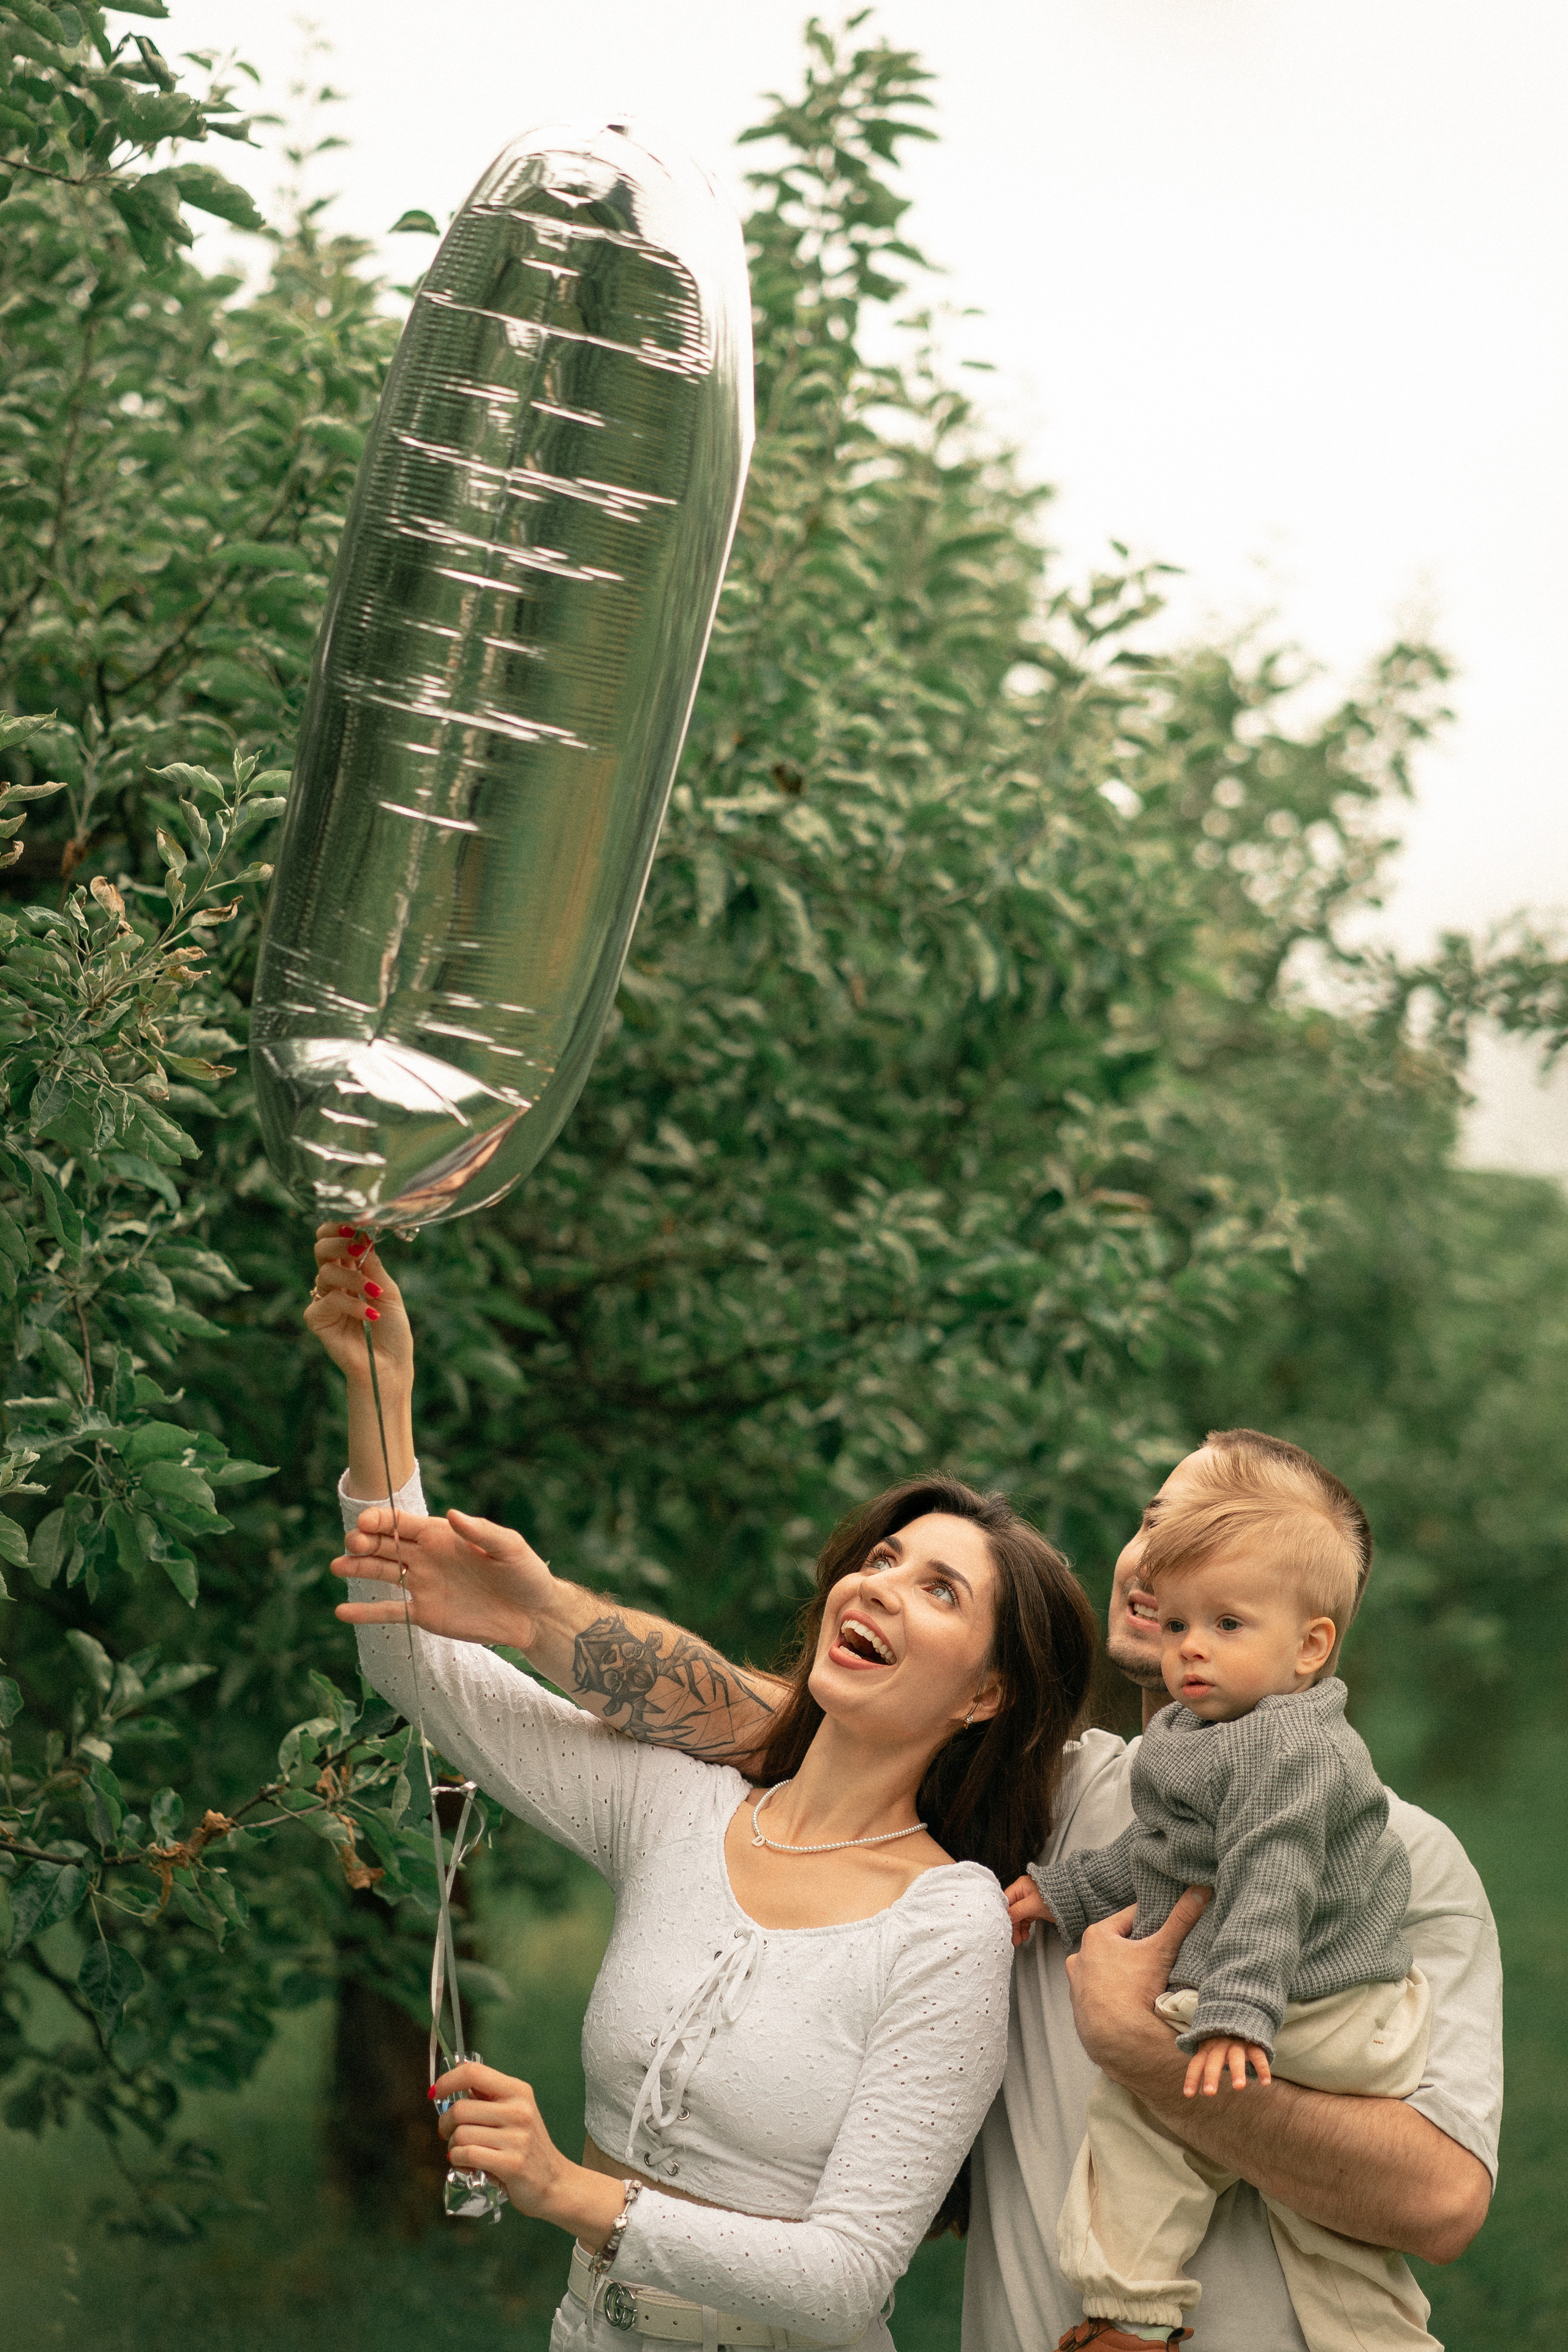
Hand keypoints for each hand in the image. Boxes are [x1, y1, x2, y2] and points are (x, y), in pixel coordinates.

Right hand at [304, 1222, 412, 1394]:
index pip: (334, 1241)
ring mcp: (323, 1300)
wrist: (389, 1366)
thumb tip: (363, 1235)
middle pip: (321, 1250)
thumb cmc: (392, 1331)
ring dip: (354, 1280)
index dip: (337, 1228)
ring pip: (326, 1273)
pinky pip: (328, 1301)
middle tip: (358, 1249)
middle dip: (338, 1244)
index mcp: (351, 1272)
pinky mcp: (317, 1320)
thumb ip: (372, 1265)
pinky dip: (352, 1305)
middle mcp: (334, 1283)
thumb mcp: (388, 1292)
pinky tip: (370, 1317)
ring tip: (375, 1295)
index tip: (353, 1225)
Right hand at [334, 1502, 555, 1650]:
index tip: (364, 1522)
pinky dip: (367, 1612)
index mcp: (443, 1535)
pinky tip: (342, 1612)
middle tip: (352, 1543)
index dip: (380, 1519)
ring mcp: (423, 1585)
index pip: (402, 1522)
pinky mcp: (424, 1613)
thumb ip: (481, 1531)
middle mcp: (427, 1557)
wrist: (532, 1615)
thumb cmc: (525, 1573)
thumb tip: (453, 1514)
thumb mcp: (509, 1547)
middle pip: (385, 1544)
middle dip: (364, 1541)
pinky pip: (390, 1611)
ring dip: (357, 1569)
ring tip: (337, 1567)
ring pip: (381, 1573)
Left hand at [433, 2061, 621, 2241]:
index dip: (448, 2081)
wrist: (554, 2182)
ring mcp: (517, 2137)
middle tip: (447, 2134)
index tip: (435, 2093)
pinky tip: (467, 2165)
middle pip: (460, 2108)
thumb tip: (454, 2085)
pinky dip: (458, 2161)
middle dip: (445, 2124)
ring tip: (462, 2153)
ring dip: (452, 2147)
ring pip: (461, 2134)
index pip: (473, 2073)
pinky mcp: (511, 2163)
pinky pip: (467, 2155)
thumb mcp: (514, 2112)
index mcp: (518, 2091)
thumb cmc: (527, 2146)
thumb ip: (487, 2098)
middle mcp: (519, 2110)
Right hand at [1004, 1873, 1053, 1948]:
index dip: (1005, 1914)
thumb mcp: (1034, 1904)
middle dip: (1013, 1925)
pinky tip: (1025, 1934)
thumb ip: (1018, 1910)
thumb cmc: (1056, 1895)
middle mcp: (1024, 1893)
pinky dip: (1024, 1928)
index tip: (1005, 1926)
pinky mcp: (1035, 1909)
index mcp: (1021, 1886)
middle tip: (1013, 1937)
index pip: (1007, 1901)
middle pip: (1012, 1910)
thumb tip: (1007, 1916)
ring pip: (1018, 1917)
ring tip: (1020, 1939)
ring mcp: (1029, 1901)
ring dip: (1018, 1929)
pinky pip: (1025, 1919)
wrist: (1072, 1900)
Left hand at [1064, 1886, 1210, 2084]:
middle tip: (1157, 1955)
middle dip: (1135, 1948)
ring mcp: (1077, 1983)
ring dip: (1123, 1971)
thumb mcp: (1160, 1950)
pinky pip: (1100, 1992)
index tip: (1164, 1926)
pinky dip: (1113, 1992)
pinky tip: (1129, 1999)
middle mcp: (1079, 1956)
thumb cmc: (1135, 1989)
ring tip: (1144, 1980)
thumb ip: (1180, 1920)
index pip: (1129, 1918)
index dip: (1151, 1921)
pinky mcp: (1079, 2006)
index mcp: (1095, 1935)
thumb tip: (1201, 1890)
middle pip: (1117, 1944)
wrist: (1119, 2040)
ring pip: (1107, 1968)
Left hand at [1183, 2034, 1271, 2097]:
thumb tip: (1201, 2093)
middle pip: (1214, 2060)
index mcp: (1207, 2047)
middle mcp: (1220, 2045)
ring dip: (1236, 2071)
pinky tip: (1266, 2082)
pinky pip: (1258, 2056)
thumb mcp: (1212, 2053)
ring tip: (1238, 2087)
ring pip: (1235, 2057)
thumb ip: (1206, 2070)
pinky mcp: (1254, 2043)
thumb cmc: (1223, 2042)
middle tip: (1209, 2093)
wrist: (1242, 2014)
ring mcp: (1237, 2043)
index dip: (1192, 2078)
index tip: (1188, 2095)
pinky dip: (1262, 2068)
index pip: (1197, 2063)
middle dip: (1211, 2076)